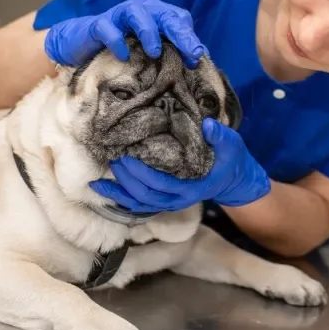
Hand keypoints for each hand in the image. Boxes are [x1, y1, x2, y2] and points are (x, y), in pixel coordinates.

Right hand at [43, 0, 206, 67]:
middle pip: (165, 15)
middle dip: (180, 33)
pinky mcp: (98, 24)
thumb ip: (171, 52)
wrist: (82, 44)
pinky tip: (124, 56)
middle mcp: (141, 10)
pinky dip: (116, 40)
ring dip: (149, 32)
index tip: (197, 58)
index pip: (179, 19)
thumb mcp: (148, 50)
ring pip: (138, 14)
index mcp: (157, 14)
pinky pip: (108, 28)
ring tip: (155, 52)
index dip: (190, 37)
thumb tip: (199, 63)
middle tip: (191, 52)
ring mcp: (119, 15)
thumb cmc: (122, 48)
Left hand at [89, 119, 270, 212]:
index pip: (163, 184)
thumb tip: (207, 125)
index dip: (143, 174)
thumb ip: (221, 137)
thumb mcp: (232, 145)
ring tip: (97, 182)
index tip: (127, 159)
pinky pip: (139, 204)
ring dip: (118, 194)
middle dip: (126, 181)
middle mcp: (178, 200)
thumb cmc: (230, 160)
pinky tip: (104, 189)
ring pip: (139, 204)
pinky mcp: (164, 200)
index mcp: (193, 188)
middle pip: (146, 196)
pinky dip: (120, 199)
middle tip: (113, 159)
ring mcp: (170, 202)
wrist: (232, 179)